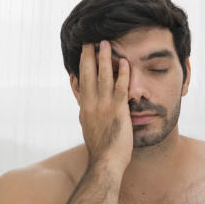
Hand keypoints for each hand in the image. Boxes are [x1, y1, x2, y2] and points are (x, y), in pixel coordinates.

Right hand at [77, 41, 131, 171]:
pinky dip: (122, 73)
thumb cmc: (101, 150)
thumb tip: (85, 107)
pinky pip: (120, 87)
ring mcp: (103, 106)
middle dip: (88, 56)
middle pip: (87, 74)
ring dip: (104, 58)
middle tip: (89, 41)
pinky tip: (124, 62)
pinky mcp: (117, 110)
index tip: (81, 54)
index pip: (81, 83)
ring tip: (105, 43)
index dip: (80, 67)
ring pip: (102, 77)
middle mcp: (91, 104)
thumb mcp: (89, 129)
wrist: (106, 163)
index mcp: (84, 109)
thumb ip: (87, 115)